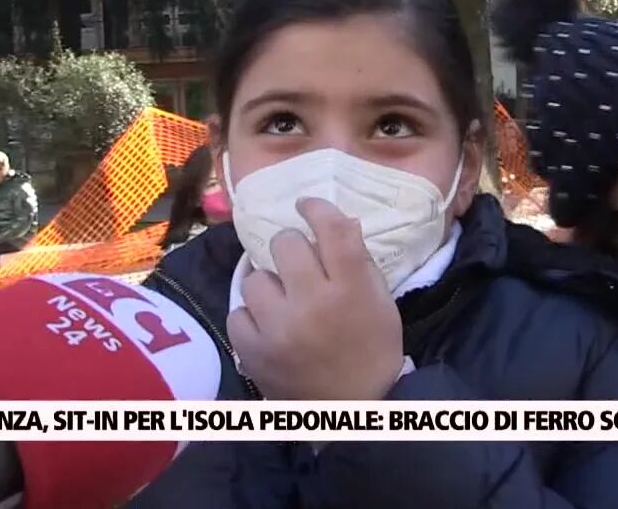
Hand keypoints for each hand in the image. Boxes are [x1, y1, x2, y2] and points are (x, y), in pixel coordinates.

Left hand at [227, 198, 403, 399]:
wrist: (352, 412)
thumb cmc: (371, 350)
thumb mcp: (379, 302)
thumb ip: (358, 260)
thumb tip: (337, 217)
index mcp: (351, 289)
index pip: (331, 229)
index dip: (315, 208)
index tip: (306, 205)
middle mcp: (312, 303)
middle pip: (285, 244)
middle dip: (290, 248)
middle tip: (298, 264)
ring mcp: (278, 329)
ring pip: (256, 278)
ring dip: (269, 286)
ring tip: (282, 302)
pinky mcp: (253, 352)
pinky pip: (238, 313)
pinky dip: (252, 318)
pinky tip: (269, 327)